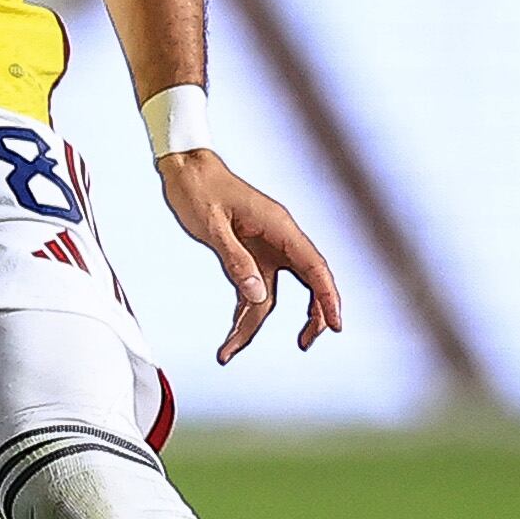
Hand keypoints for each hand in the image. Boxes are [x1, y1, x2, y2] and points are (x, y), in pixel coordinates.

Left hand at [159, 150, 342, 361]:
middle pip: (307, 284)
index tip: (336, 326)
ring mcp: (262, 249)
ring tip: (231, 350)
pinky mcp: (246, 254)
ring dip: (257, 323)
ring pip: (272, 293)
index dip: (328, 298)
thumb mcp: (212, 226)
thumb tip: (258, 297)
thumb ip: (235, 260)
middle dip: (310, 316)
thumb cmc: (199, 189)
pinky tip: (231, 332)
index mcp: (279, 227)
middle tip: (304, 344)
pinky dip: (243, 311)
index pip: (315, 268)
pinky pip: (251, 288)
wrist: (184, 168)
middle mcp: (278, 240)